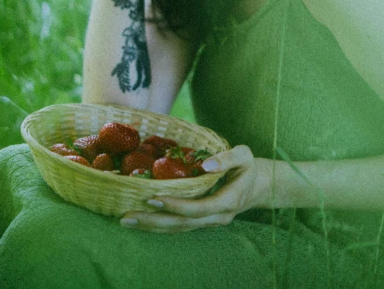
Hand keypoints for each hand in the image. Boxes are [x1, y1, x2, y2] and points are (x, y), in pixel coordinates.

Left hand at [120, 145, 267, 232]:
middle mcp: (216, 217)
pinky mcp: (200, 221)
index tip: (154, 197)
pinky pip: (178, 225)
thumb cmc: (248, 166)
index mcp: (228, 201)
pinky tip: (140, 219)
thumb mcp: (244, 155)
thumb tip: (205, 164)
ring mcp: (208, 222)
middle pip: (182, 224)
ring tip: (125, 220)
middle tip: (127, 216)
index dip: (176, 205)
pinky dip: (158, 224)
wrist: (257, 186)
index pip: (199, 208)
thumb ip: (227, 158)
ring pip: (178, 229)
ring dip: (151, 226)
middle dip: (154, 222)